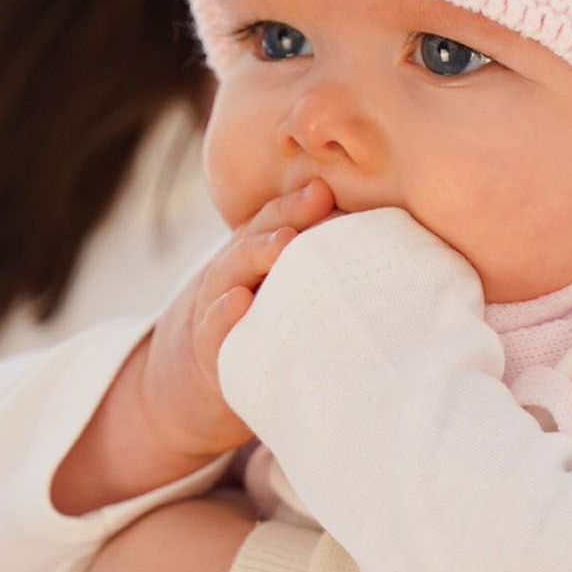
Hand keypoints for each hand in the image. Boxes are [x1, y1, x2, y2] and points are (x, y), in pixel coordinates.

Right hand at [50, 180, 335, 514]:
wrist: (190, 384)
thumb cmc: (258, 326)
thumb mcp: (275, 286)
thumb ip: (310, 261)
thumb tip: (381, 240)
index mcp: (252, 253)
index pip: (274, 218)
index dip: (299, 201)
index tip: (328, 187)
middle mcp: (231, 272)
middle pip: (256, 235)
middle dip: (287, 215)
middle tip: (319, 198)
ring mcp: (214, 308)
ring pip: (231, 272)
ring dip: (258, 254)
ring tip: (285, 242)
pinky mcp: (209, 352)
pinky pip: (212, 331)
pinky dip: (223, 315)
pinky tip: (239, 304)